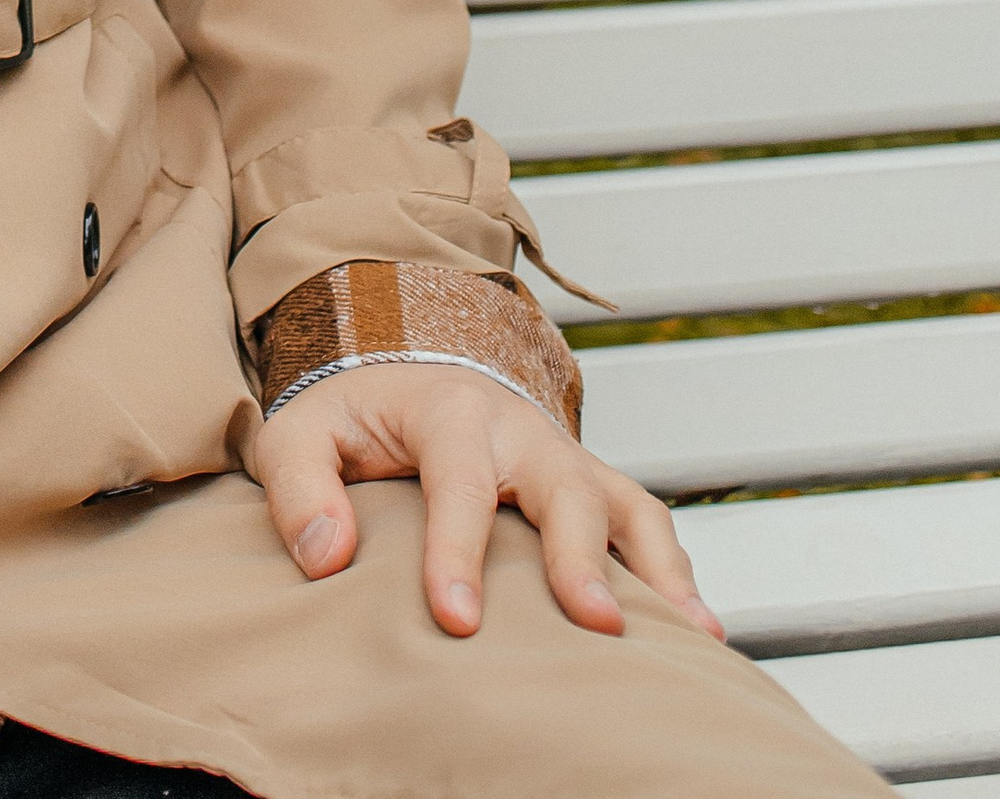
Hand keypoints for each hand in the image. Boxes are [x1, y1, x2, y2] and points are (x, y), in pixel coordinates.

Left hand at [249, 363, 721, 642]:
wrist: (404, 365)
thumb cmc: (353, 413)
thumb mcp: (301, 431)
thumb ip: (300, 487)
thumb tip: (327, 558)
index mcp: (448, 411)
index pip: (458, 482)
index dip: (457, 553)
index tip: (455, 620)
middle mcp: (519, 429)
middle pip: (562, 487)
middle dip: (578, 554)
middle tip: (592, 620)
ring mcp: (564, 457)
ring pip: (624, 502)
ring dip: (656, 565)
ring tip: (689, 633)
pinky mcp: (590, 484)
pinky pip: (645, 520)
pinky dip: (676, 570)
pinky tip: (698, 631)